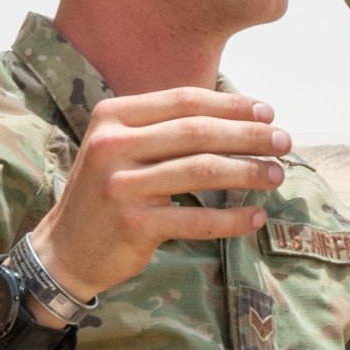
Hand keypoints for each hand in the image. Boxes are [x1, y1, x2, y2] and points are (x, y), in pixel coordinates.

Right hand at [26, 89, 288, 310]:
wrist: (65, 248)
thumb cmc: (113, 190)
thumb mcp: (126, 146)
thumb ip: (170, 127)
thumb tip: (248, 116)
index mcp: (113, 116)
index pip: (185, 101)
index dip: (233, 105)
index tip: (269, 112)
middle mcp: (112, 146)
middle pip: (198, 133)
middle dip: (250, 136)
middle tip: (284, 143)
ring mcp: (121, 186)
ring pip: (202, 171)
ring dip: (249, 172)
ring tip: (277, 175)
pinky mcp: (132, 224)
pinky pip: (197, 219)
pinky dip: (232, 219)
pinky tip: (257, 216)